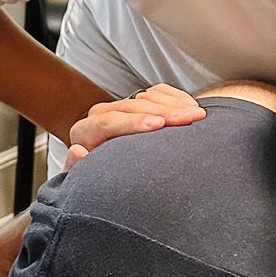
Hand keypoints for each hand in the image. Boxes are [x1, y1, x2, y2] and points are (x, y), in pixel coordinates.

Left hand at [62, 85, 205, 170]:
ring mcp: (120, 106)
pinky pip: (157, 93)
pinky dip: (175, 97)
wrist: (108, 177)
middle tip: (188, 117)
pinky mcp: (137, 103)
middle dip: (163, 112)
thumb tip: (78, 150)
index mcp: (85, 133)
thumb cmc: (100, 183)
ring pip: (146, 98)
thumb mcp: (88, 181)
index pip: (108, 123)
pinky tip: (191, 105)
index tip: (159, 125)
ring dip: (174, 105)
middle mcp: (100, 115)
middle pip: (132, 107)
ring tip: (197, 114)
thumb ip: (78, 168)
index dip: (134, 123)